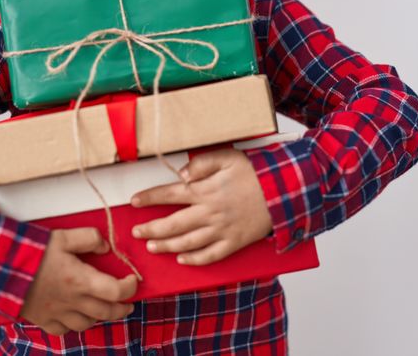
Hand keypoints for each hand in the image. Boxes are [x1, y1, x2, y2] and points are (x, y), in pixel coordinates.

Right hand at [19, 227, 137, 334]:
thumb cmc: (31, 252)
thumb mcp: (63, 236)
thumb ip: (89, 238)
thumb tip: (106, 247)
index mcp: (80, 280)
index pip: (116, 292)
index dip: (130, 288)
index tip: (132, 281)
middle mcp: (73, 302)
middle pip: (107, 313)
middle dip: (122, 308)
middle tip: (128, 303)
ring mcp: (58, 314)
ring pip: (88, 324)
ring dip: (100, 317)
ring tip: (103, 308)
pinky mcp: (44, 320)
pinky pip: (65, 330)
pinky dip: (75, 325)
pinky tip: (77, 316)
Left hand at [130, 149, 272, 265]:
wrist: (284, 191)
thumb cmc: (255, 172)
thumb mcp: (228, 157)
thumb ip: (202, 163)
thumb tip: (181, 174)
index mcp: (205, 190)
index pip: (170, 194)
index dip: (149, 198)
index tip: (133, 202)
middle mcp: (210, 212)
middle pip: (173, 224)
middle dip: (151, 229)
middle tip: (136, 232)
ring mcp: (221, 230)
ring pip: (187, 242)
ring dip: (166, 246)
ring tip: (151, 247)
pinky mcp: (234, 242)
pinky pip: (210, 256)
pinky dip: (194, 260)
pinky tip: (182, 260)